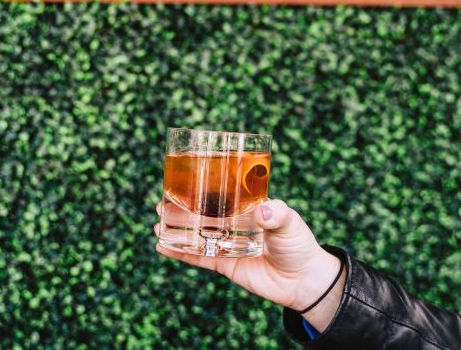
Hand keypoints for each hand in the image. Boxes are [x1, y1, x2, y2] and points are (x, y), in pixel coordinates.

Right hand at [154, 199, 344, 330]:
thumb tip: (263, 211)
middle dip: (181, 208)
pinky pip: (199, 257)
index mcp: (247, 207)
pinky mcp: (225, 264)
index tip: (181, 179)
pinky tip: (163, 246)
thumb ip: (277, 215)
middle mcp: (234, 223)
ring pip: (196, 234)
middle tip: (161, 202)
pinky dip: (181, 253)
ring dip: (176, 229)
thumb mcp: (291, 223)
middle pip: (202, 213)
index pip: (221, 194)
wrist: (303, 280)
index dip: (201, 187)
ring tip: (157, 223)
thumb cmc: (299, 244)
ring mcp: (227, 244)